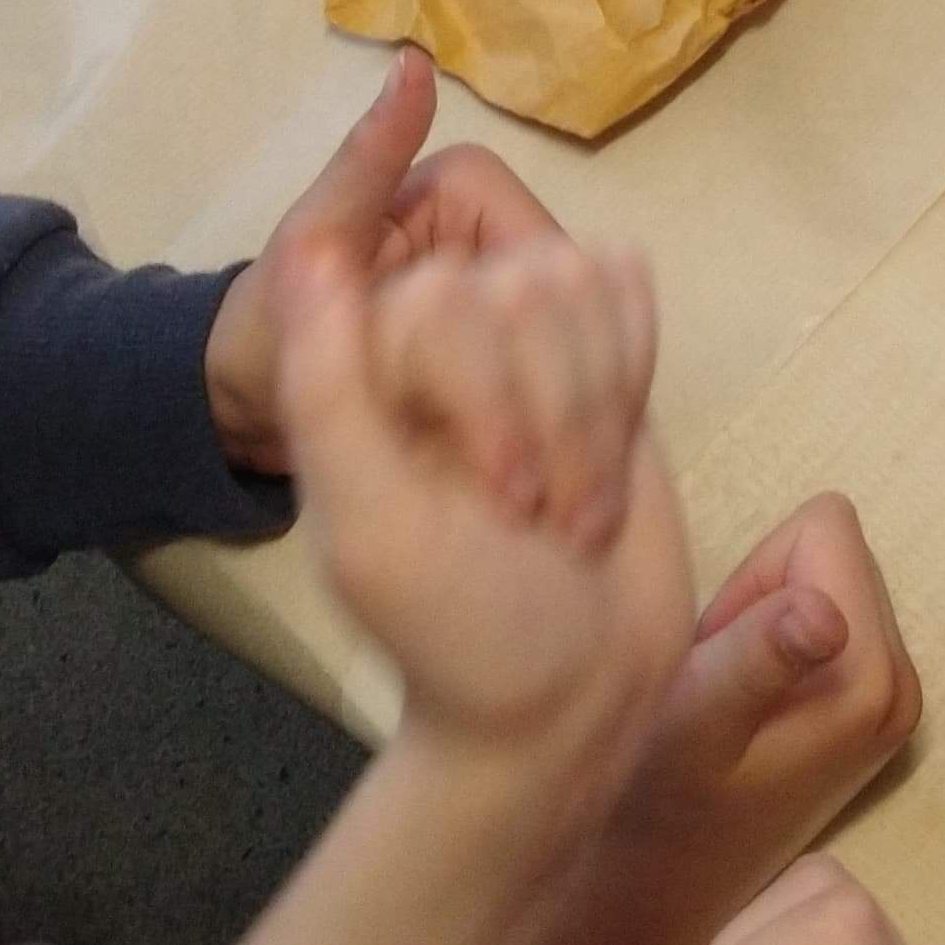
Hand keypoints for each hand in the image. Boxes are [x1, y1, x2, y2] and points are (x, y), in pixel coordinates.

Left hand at [204, 46, 567, 477]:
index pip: (546, 262)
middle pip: (570, 307)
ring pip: (580, 345)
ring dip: (557, 418)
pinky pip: (569, 377)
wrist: (249, 409)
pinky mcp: (518, 344)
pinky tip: (529, 483)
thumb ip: (367, 161)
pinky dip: (557, 428)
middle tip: (503, 471)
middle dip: (544, 387)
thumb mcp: (315, 244)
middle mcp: (507, 226)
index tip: (493, 420)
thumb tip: (412, 59)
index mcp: (476, 187)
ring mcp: (515, 288)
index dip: (531, 342)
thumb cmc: (273, 324)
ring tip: (519, 490)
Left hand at [277, 229, 692, 799]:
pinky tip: (610, 451)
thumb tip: (309, 249)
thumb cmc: (464, 632)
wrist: (577, 694)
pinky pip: (630, 288)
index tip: (496, 507)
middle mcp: (440, 333)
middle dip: (556, 419)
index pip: (443, 299)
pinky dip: (634, 376)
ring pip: (583, 283)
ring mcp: (524, 331)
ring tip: (570, 503)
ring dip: (598, 413)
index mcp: (367, 370)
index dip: (489, 404)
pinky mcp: (598, 339)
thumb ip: (328, 393)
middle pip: (526, 288)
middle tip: (536, 516)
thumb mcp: (374, 531)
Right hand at [545, 494, 920, 944]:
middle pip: (836, 549)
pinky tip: (752, 712)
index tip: (724, 648)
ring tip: (734, 698)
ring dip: (768, 620)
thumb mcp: (695, 725)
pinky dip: (779, 644)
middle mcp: (904, 683)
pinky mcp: (872, 708)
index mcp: (874, 676)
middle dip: (765, 595)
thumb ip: (757, 657)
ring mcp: (893, 698)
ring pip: (830, 578)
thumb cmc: (662, 808)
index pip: (826, 526)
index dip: (756, 572)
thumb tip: (823, 610)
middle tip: (724, 679)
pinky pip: (831, 617)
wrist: (660, 889)